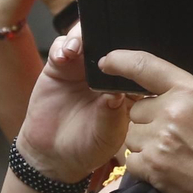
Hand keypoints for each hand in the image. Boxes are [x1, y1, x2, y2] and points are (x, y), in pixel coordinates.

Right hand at [16, 33, 130, 183]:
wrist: (55, 155)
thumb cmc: (88, 146)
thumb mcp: (106, 136)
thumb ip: (111, 116)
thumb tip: (114, 95)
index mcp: (127, 88)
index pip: (137, 65)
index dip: (133, 58)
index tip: (125, 61)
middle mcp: (107, 74)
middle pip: (112, 44)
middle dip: (107, 38)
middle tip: (101, 47)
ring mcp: (82, 68)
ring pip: (87, 39)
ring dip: (83, 37)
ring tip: (77, 49)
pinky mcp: (58, 67)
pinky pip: (61, 47)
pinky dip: (62, 46)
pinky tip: (63, 56)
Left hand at [102, 50, 192, 192]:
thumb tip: (171, 91)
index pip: (147, 66)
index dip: (121, 60)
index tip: (107, 62)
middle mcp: (172, 112)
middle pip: (137, 108)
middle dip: (149, 120)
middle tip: (173, 135)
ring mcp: (160, 140)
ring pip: (132, 135)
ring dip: (145, 143)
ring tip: (173, 154)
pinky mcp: (152, 167)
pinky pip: (131, 159)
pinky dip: (144, 164)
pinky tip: (167, 168)